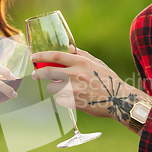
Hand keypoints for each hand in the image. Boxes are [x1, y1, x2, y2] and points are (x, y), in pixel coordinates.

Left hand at [31, 48, 145, 121]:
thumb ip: (82, 55)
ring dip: (53, 88)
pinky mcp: (74, 103)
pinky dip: (63, 99)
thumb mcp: (97, 63)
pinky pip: (60, 100)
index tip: (33, 57)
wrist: (118, 100)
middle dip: (38, 73)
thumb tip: (69, 48)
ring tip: (62, 88)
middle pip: (48, 72)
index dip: (41, 56)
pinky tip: (72, 98)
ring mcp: (74, 89)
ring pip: (52, 87)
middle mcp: (76, 75)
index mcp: (81, 63)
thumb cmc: (108, 80)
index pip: (56, 56)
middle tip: (34, 75)